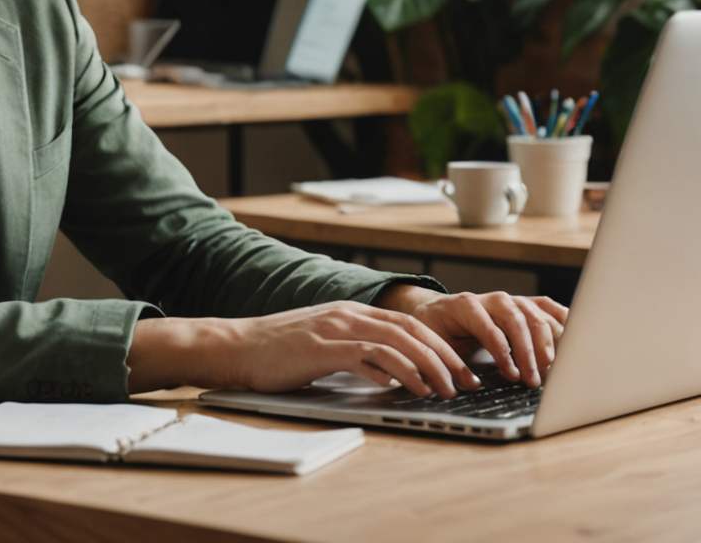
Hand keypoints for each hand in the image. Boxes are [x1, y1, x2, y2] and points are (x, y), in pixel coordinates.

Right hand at [127, 300, 480, 398]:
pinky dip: (392, 371)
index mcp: (351, 312)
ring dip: (426, 367)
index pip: (408, 324)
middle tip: (465, 382)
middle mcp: (348, 314)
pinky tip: (406, 387)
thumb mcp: (323, 345)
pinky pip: (366, 356)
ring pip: (395, 342)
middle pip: (410, 330)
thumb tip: (389, 374)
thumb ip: (355, 352)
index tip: (461, 370)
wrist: (235, 347)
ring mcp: (335, 329)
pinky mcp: (321, 348)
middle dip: (444, 357)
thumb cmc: (276, 352)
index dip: (440, 346)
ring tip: (444, 390)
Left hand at [377, 284, 569, 388]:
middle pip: (519, 320)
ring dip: (548, 343)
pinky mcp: (525, 304)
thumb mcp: (434, 346)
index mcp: (466, 305)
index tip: (511, 375)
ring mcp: (511, 299)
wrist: (438, 312)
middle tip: (535, 380)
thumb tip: (468, 385)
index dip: (502, 352)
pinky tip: (574, 338)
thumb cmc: (437, 332)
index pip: (490, 327)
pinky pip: (548, 308)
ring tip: (552, 370)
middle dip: (529, 352)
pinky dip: (563, 321)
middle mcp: (492, 299)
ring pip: (536, 314)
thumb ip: (449, 362)